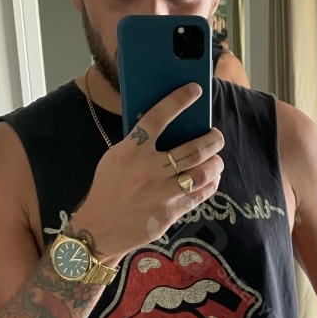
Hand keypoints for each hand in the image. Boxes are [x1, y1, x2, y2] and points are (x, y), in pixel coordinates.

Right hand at [71, 83, 224, 261]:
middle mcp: (148, 170)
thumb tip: (170, 127)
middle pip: (192, 149)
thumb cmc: (108, 188)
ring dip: (215, 162)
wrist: (99, 228)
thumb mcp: (115, 158)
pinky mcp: (170, 212)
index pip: (157, 118)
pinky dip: (210, 183)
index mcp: (131, 151)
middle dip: (212, 139)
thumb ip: (138, 143)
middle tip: (216, 136)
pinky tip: (211, 178)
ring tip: (216, 158)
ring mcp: (161, 193)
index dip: (178, 100)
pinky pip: (199, 195)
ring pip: (202, 173)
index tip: (195, 89)